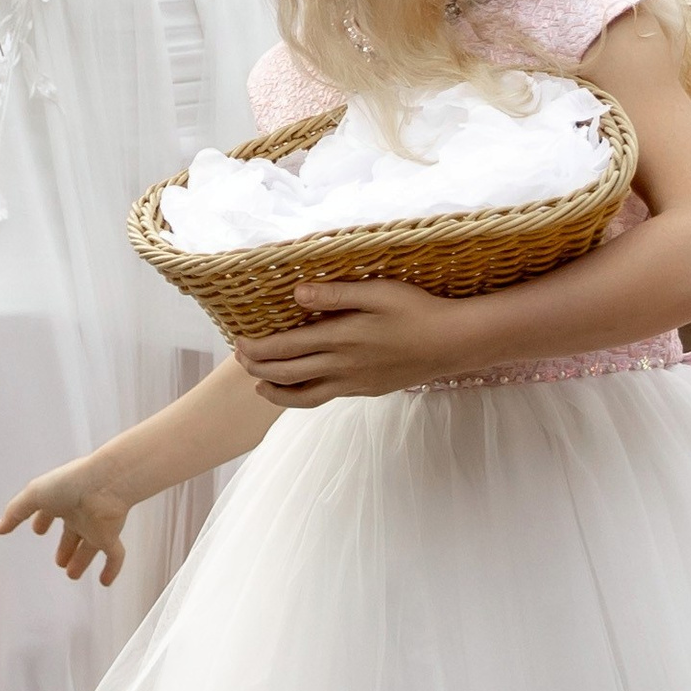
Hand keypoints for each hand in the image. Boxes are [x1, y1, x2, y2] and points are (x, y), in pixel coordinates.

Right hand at [0, 459, 131, 584]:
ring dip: (81, 560)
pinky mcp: (111, 536)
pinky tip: (104, 583)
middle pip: (72, 533)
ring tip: (71, 574)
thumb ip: (15, 512)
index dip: (43, 519)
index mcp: (62, 500)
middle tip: (59, 561)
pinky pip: (114, 556)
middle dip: (65, 546)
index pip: (51, 511)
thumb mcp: (34, 495)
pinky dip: (111, 570)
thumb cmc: (69, 484)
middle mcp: (80, 514)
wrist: (104, 484)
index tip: (38, 529)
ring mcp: (96, 526)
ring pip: (90, 547)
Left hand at [233, 277, 469, 404]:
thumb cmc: (416, 310)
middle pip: (288, 374)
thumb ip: (336, 294)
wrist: (451, 343)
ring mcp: (354, 382)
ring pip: (304, 395)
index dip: (258, 348)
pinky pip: (326, 398)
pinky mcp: (366, 390)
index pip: (286, 347)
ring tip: (259, 387)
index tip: (239, 343)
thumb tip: (297, 293)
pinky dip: (303, 397)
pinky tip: (300, 390)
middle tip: (240, 360)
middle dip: (258, 369)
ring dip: (276, 392)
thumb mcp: (377, 292)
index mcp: (340, 338)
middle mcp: (342, 366)